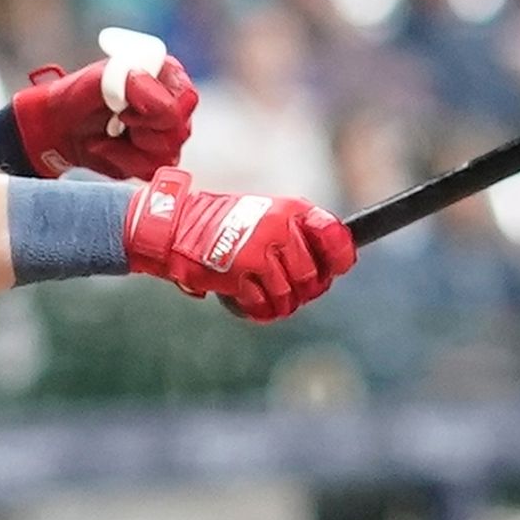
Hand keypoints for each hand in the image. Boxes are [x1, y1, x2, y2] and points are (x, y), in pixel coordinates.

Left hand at [13, 35, 196, 180]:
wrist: (62, 126)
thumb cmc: (81, 95)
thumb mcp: (101, 79)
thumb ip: (132, 83)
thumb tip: (155, 99)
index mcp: (168, 76)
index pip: (186, 98)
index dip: (159, 108)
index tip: (126, 107)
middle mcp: (174, 105)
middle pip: (179, 130)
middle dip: (142, 129)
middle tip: (116, 118)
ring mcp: (167, 135)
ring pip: (168, 154)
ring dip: (130, 147)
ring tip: (109, 132)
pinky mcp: (155, 159)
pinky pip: (152, 171)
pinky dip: (125, 161)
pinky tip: (109, 147)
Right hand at [125, 169, 357, 323]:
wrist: (178, 227)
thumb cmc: (225, 226)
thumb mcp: (267, 216)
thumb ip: (297, 236)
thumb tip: (332, 268)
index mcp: (293, 210)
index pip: (336, 237)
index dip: (340, 259)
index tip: (334, 269)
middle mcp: (282, 227)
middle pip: (314, 278)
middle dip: (302, 290)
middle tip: (285, 288)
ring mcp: (262, 249)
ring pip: (290, 296)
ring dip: (277, 302)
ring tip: (262, 293)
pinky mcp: (242, 271)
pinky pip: (265, 305)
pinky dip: (258, 309)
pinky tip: (247, 299)